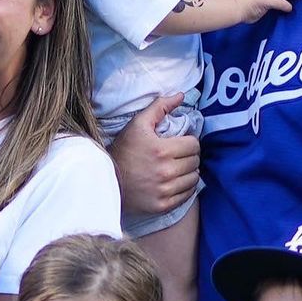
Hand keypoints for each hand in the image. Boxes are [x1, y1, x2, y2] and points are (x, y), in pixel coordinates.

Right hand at [110, 94, 199, 217]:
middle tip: (178, 155)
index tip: (179, 143)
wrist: (106, 182)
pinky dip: (184, 188)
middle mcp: (165, 172)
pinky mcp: (163, 205)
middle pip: (195, 161)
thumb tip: (181, 95)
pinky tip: (174, 182)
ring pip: (194, 178)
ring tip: (177, 168)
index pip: (194, 144)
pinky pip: (187, 195)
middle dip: (189, 156)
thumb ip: (160, 107)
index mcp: (161, 150)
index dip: (188, 141)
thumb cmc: (123, 151)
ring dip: (188, 172)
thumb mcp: (137, 125)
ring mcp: (165, 190)